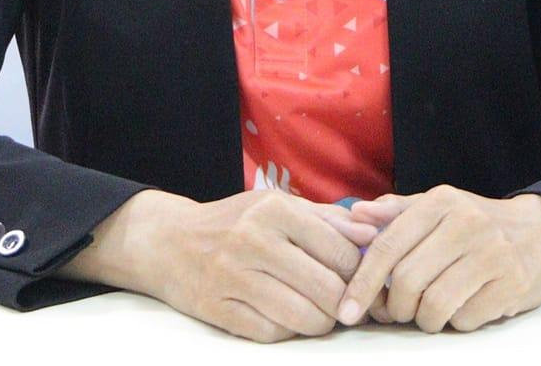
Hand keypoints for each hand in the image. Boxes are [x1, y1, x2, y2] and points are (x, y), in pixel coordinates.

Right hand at [74, 188, 375, 342]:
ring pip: (303, 316)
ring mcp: (233, 275)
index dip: (359, 273)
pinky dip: (287, 332)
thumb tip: (372, 235)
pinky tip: (286, 319)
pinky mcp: (217, 308)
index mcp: (274, 209)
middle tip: (345, 307)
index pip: (341, 252)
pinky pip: (272, 332)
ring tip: (320, 316)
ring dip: (320, 323)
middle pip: (327, 288)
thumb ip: (328, 219)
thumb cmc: (234, 223)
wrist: (168, 242)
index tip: (359, 281)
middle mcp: (253, 239)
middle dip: (344, 304)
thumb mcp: (277, 206)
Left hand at [336, 187, 540, 333]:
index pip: (388, 247)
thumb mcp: (438, 208)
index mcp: (440, 202)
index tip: (347, 310)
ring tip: (428, 312)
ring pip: (434, 305)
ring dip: (423, 320)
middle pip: (407, 281)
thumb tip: (355, 217)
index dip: (362, 283)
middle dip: (394, 307)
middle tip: (397, 311)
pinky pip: (465, 319)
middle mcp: (466, 224)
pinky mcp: (512, 285)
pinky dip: (455, 323)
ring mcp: (492, 255)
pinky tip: (460, 309)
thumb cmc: (476, 224)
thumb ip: (395, 213)